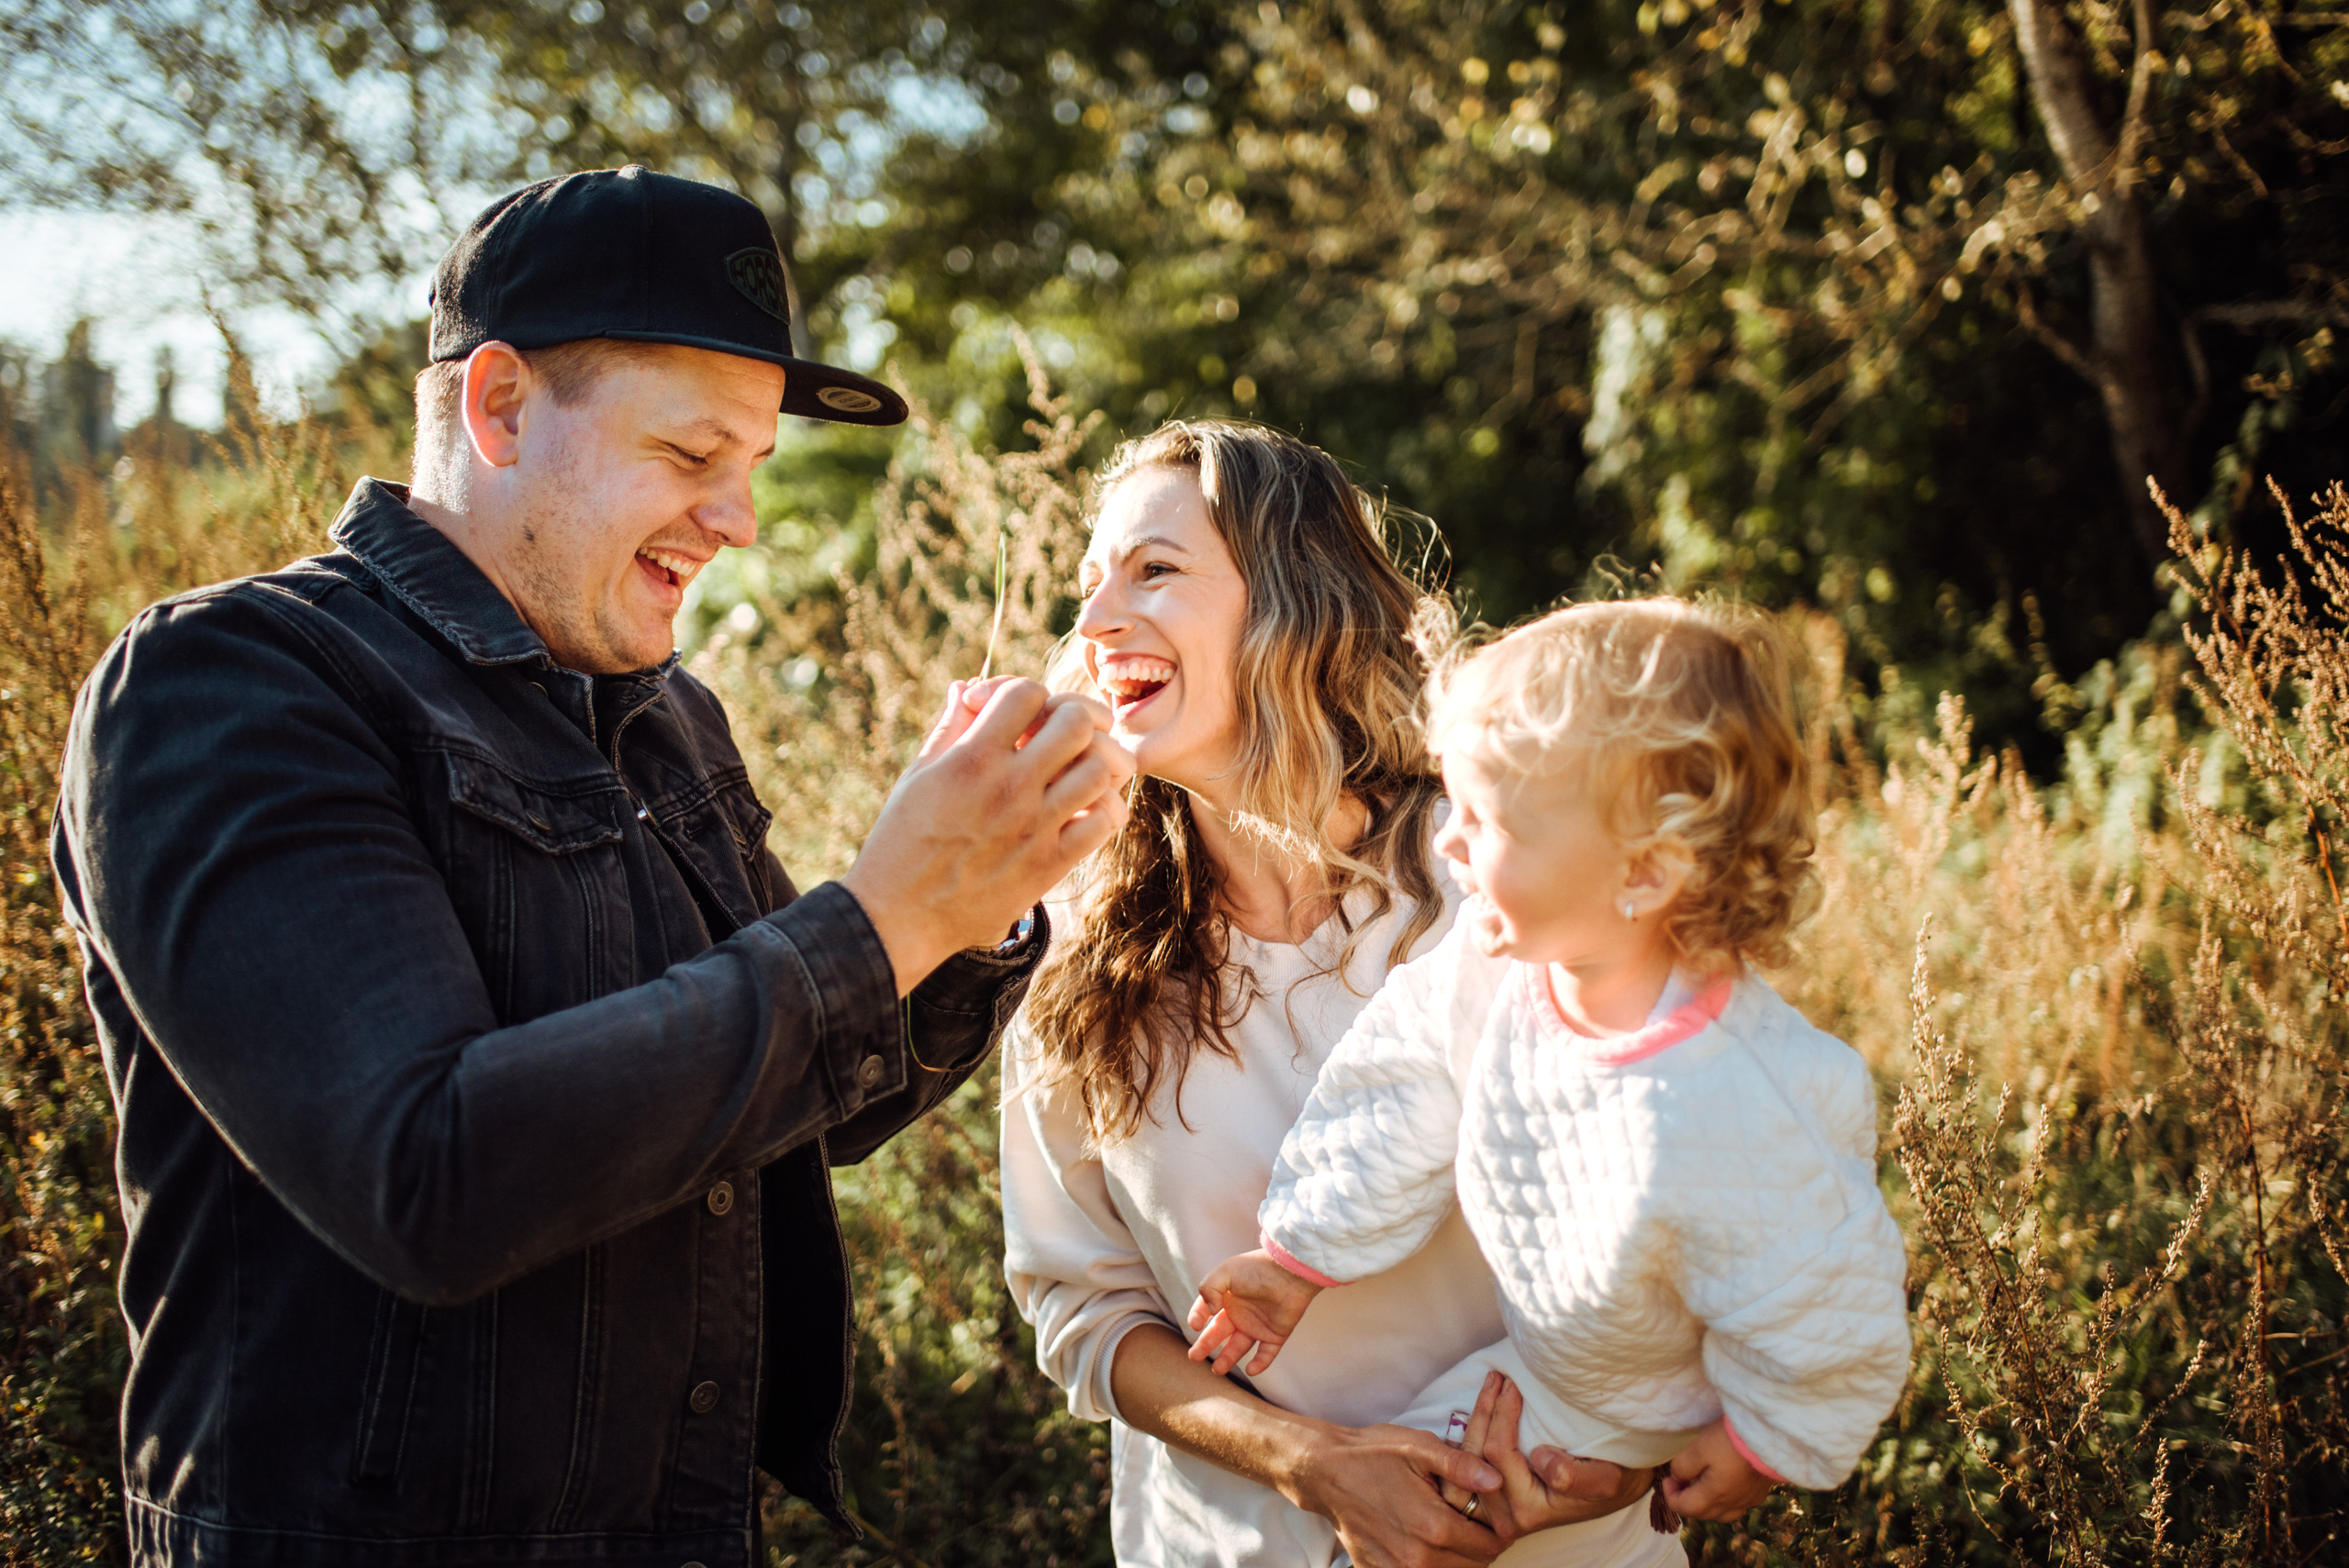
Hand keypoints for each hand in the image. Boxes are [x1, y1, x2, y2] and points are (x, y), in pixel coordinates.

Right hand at [840, 677, 1131, 993]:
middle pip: (1078, 720)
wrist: (898, 917)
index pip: (1028, 692)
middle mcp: (1009, 788)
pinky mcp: (1050, 865)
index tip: (1014, 716)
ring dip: (1094, 759)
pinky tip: (1079, 810)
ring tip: (1073, 770)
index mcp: (971, 759)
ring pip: (1102, 766)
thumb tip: (967, 686)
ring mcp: (1035, 827)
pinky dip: (1102, 806)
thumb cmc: (900, 841)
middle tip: (1057, 735)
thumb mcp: (917, 775)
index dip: (1027, 693)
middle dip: (1072, 716)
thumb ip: (950, 728)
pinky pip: (1106, 819)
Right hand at [1186, 1249, 1322, 1376]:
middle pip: (1219, 1333)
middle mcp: (1240, 1312)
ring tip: (1217, 1370)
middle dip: (1205, 1345)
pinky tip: (1250, 1370)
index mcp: (1227, 1296)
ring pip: (1239, 1347)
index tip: (1195, 1326)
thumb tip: (1210, 1311)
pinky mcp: (1275, 1334)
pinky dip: (1260, 1363)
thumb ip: (1209, 1288)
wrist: (1291, 1272)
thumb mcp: (1225, 1271)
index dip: (1198, 1317)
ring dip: (1228, 1359)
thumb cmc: (1257, 1269)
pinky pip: (1266, 1353)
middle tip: (1194, 1357)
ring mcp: (1257, 1325)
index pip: (1206, 1310)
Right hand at [1285, 1422, 1507, 1567]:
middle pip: (1474, 1565)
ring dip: (1456, 1557)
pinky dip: (1427, 1563)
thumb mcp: (1419, 1448)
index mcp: (1435, 1526)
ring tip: (1446, 1527)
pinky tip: (1420, 1539)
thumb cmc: (1374, 1454)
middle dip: (1480, 1544)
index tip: (1493, 1515)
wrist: (1324, 1471)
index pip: (1490, 1545)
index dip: (1498, 1530)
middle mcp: (1418, 1557)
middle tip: (1470, 1519)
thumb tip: (1497, 1479)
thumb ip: (1461, 1465)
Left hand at [1443, 1372, 1651, 1537]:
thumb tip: (1541, 1459)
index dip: (1503, 1414)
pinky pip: (1471, 1461)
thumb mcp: (1607, 1479)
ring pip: (1468, 1457)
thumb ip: (1576, 1477)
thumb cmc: (1615, 1479)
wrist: (1617, 1488)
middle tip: (1499, 1375)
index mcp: (1529, 1511)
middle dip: (1485, 1409)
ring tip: (1493, 1381)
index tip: (1515, 1383)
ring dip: (1479, 1415)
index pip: (1499, 1454)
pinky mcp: (1493, 1497)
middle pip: (1477, 1454)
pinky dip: (1477, 1428)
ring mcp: (1495, 1508)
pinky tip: (1487, 1403)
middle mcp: (1506, 1516)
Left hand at [1659, 1418, 1773, 1523]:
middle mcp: (1732, 1504)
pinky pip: (1737, 1505)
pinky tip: (1724, 1483)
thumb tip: (1678, 1477)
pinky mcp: (1760, 1492)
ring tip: (1700, 1483)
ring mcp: (1748, 1500)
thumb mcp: (1699, 1448)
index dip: (1670, 1495)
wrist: (1770, 1435)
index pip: (1684, 1508)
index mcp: (1714, 1496)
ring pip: (1721, 1513)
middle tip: (1680, 1479)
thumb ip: (1683, 1466)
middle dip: (1686, 1500)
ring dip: (1706, 1503)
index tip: (1667, 1478)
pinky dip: (1724, 1499)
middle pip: (1702, 1514)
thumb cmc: (1731, 1440)